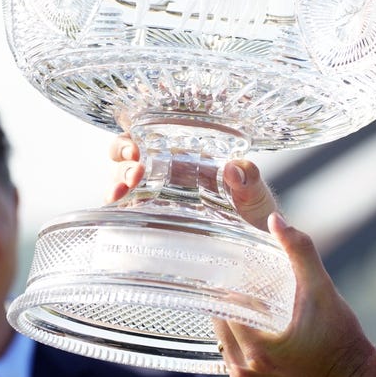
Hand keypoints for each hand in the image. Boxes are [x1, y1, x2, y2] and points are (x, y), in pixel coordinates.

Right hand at [107, 134, 278, 229]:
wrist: (259, 242)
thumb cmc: (255, 211)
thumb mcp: (255, 190)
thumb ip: (247, 176)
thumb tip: (232, 169)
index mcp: (187, 159)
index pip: (151, 137)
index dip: (137, 134)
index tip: (138, 144)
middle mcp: (165, 175)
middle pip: (127, 156)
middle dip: (123, 154)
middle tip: (136, 166)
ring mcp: (156, 199)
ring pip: (122, 179)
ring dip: (119, 178)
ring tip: (128, 185)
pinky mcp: (153, 222)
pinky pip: (125, 210)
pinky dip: (116, 205)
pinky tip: (118, 204)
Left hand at [108, 134, 374, 376]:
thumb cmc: (341, 338)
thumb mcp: (322, 290)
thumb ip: (299, 252)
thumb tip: (275, 220)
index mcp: (258, 349)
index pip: (225, 303)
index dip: (228, 279)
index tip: (229, 258)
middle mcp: (244, 369)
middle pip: (219, 318)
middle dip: (227, 293)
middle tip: (231, 267)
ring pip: (221, 334)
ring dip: (230, 312)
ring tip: (239, 287)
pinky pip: (230, 350)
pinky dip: (236, 330)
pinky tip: (248, 312)